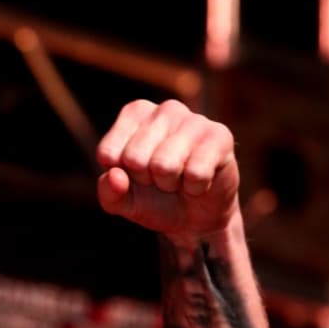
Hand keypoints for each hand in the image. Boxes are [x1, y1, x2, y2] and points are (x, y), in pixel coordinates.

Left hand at [95, 99, 239, 238]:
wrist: (195, 218)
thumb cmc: (154, 200)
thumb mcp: (122, 202)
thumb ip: (108, 193)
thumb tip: (114, 175)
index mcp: (134, 113)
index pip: (108, 153)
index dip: (121, 176)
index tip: (137, 174)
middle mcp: (164, 109)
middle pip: (135, 158)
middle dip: (147, 180)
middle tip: (162, 178)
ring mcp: (195, 119)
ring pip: (164, 166)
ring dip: (171, 184)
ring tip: (180, 178)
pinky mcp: (220, 136)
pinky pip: (195, 173)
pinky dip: (195, 188)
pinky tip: (200, 181)